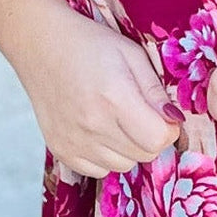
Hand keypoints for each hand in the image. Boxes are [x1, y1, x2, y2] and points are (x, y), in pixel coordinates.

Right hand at [14, 3, 181, 177]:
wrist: (41, 45)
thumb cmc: (89, 45)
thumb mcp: (132, 54)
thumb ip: (155, 90)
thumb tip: (175, 120)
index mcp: (114, 97)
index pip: (158, 139)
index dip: (169, 128)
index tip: (163, 115)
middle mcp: (92, 125)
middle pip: (144, 155)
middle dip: (151, 137)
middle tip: (140, 112)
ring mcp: (74, 141)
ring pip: (123, 165)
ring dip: (129, 147)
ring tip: (117, 118)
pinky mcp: (60, 150)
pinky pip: (98, 171)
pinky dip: (106, 156)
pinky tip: (99, 129)